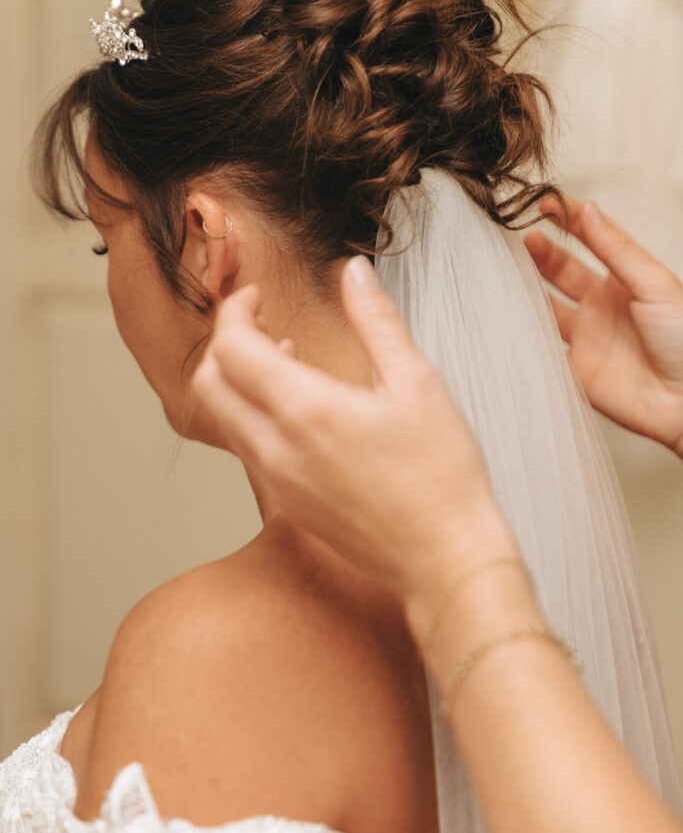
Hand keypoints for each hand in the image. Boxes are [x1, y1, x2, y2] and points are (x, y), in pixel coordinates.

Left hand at [191, 257, 516, 601]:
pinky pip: (245, 446)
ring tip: (283, 352)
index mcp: (307, 412)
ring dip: (236, 378)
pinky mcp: (286, 503)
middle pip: (208, 382)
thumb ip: (377, 321)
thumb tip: (354, 271)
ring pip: (221, 417)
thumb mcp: (417, 383)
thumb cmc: (441, 476)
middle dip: (224, 342)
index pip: (232, 347)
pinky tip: (297, 404)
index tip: (257, 295)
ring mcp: (277, 481)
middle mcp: (277, 449)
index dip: (235, 310)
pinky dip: (252, 412)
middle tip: (259, 319)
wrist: (446, 560)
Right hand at [524, 196, 682, 456]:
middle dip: (538, 252)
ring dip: (525, 289)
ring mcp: (585, 336)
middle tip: (520, 239)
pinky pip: (539, 347)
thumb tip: (587, 209)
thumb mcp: (653, 283)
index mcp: (624, 280)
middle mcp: (600, 305)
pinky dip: (522, 333)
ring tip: (504, 271)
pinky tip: (509, 316)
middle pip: (559, 271)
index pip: (589, 240)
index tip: (542, 202)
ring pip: (543, 306)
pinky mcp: (572, 369)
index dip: (565, 219)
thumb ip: (616, 248)